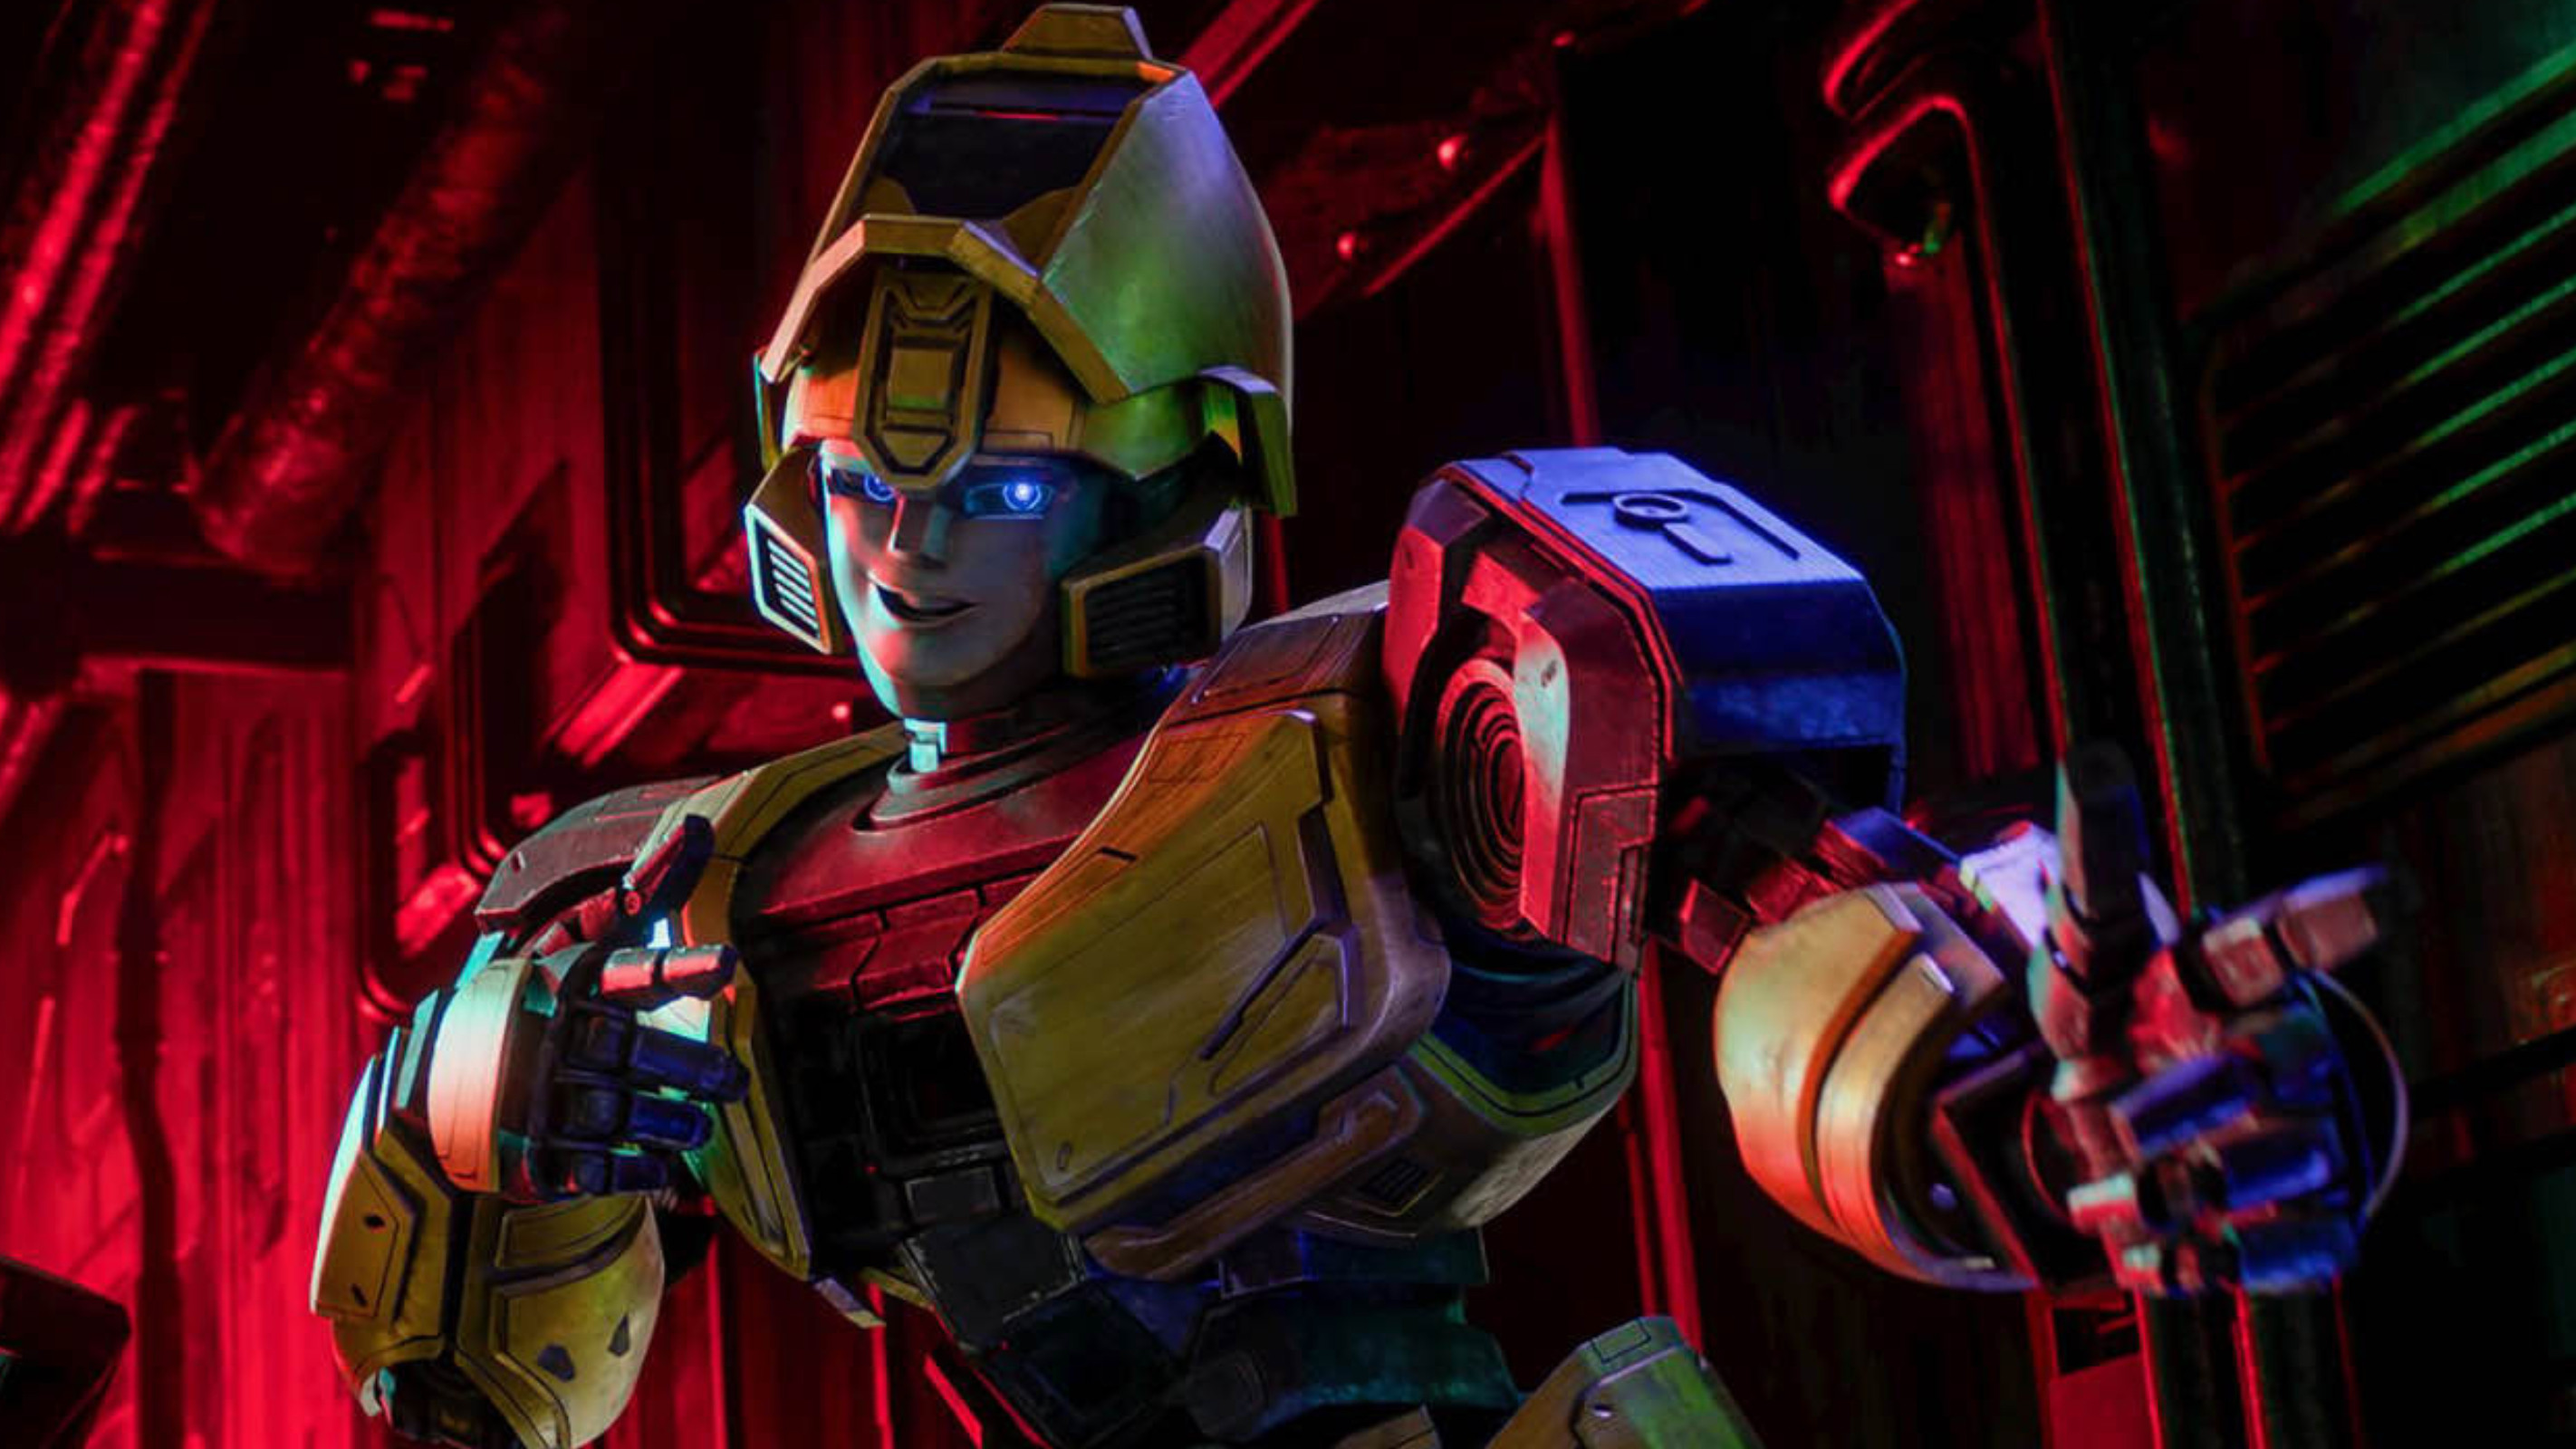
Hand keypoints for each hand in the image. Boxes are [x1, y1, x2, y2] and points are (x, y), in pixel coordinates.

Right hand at [504, 935, 750, 1199]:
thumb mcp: (566, 973)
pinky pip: (591, 1169)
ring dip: (668, 1123)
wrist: (433, 1074)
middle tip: (733, 1082)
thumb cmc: (528, 1016)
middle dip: (693, 1068)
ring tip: (699, 1129)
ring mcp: (536, 1099)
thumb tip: (697, 934)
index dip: (679, 967)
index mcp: (563, 988)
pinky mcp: (529, 1154)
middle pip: (636, 1052)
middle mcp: (551, 1040)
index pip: (630, 973)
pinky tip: (661, 1167)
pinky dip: (632, 1172)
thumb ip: (632, 961)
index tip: (726, 964)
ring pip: (619, 1112)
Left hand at [2026, 745, 2403, 1294]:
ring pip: (2280, 1166)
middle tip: (2108, 1117)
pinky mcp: (2309, 1221)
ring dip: (2186, 1186)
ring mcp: (2302, 1134)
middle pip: (2267, 1065)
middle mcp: (2280, 1048)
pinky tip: (2170, 1256)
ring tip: (2112, 1194)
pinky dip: (2226, 1263)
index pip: (2275, 937)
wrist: (2123, 1121)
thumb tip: (2100, 751)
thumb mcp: (2090, 940)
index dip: (2324, 917)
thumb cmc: (2117, 1011)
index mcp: (2227, 971)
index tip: (2382, 894)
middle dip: (2188, 1097)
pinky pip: (2297, 1253)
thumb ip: (2092, 855)